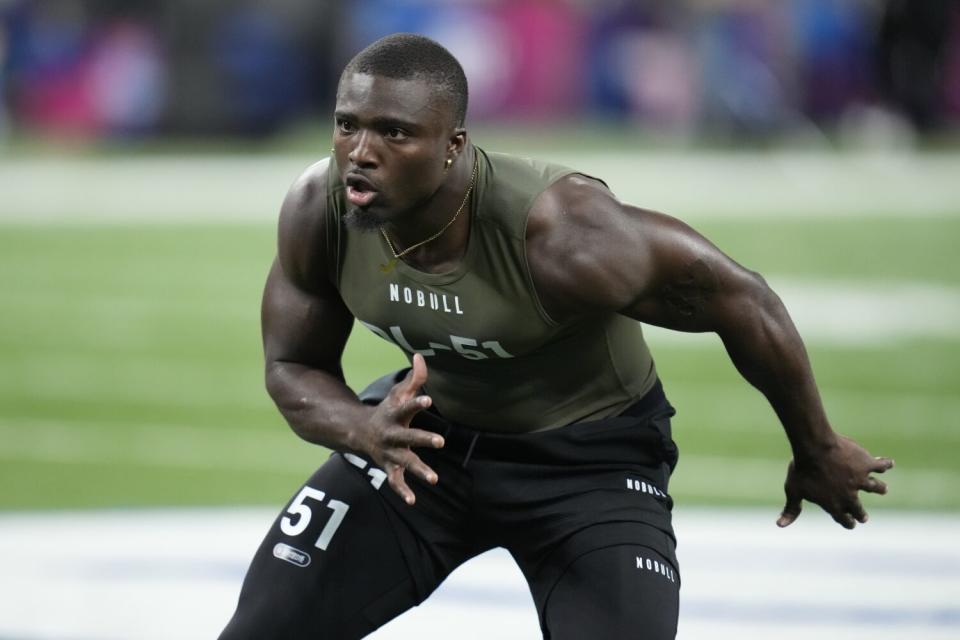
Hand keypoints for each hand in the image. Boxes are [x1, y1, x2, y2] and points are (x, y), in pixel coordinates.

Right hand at [359, 354, 443, 505]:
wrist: (359, 432)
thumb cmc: (387, 411)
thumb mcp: (398, 393)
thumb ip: (414, 378)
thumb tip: (421, 356)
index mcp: (396, 415)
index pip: (407, 406)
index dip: (417, 402)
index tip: (428, 399)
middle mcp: (392, 434)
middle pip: (409, 437)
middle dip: (423, 439)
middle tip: (441, 441)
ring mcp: (389, 452)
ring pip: (404, 462)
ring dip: (419, 470)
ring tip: (434, 479)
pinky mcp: (388, 467)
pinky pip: (394, 481)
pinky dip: (402, 491)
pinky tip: (412, 501)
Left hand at [777, 435, 893, 528]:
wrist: (814, 448)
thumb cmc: (802, 469)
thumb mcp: (794, 490)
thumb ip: (791, 509)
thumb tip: (780, 525)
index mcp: (833, 504)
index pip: (843, 518)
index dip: (847, 522)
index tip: (851, 523)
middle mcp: (850, 495)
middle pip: (859, 508)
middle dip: (861, 514)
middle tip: (864, 517)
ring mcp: (860, 480)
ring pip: (875, 487)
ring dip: (879, 489)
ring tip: (883, 489)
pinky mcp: (866, 464)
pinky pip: (880, 466)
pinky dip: (886, 464)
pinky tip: (889, 463)